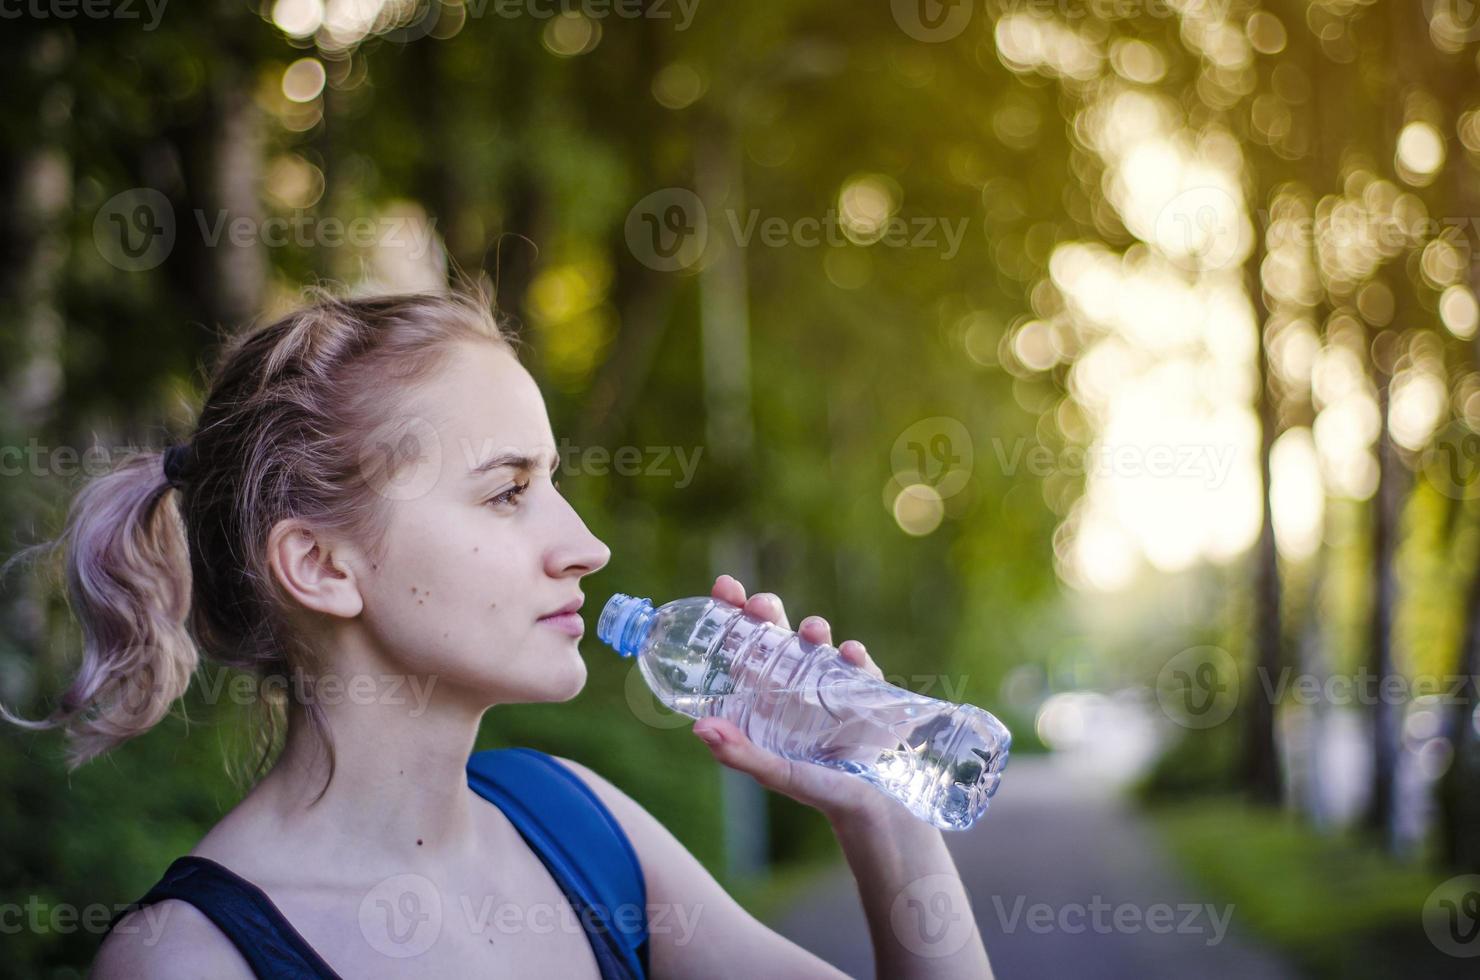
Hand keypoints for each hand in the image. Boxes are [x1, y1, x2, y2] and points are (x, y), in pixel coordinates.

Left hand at [691, 574, 901, 822]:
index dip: (733, 613)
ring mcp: (832, 681)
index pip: (744, 644)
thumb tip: (699, 728)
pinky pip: (861, 665)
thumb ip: (740, 754)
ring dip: (813, 630)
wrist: (873, 807)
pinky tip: (852, 654)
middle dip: (768, 611)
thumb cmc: (818, 789)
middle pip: (776, 632)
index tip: (725, 586)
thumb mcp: (775, 772)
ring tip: (813, 631)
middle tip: (761, 606)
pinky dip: (856, 656)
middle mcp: (795, 681)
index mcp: (765, 695)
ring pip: (817, 642)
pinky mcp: (868, 690)